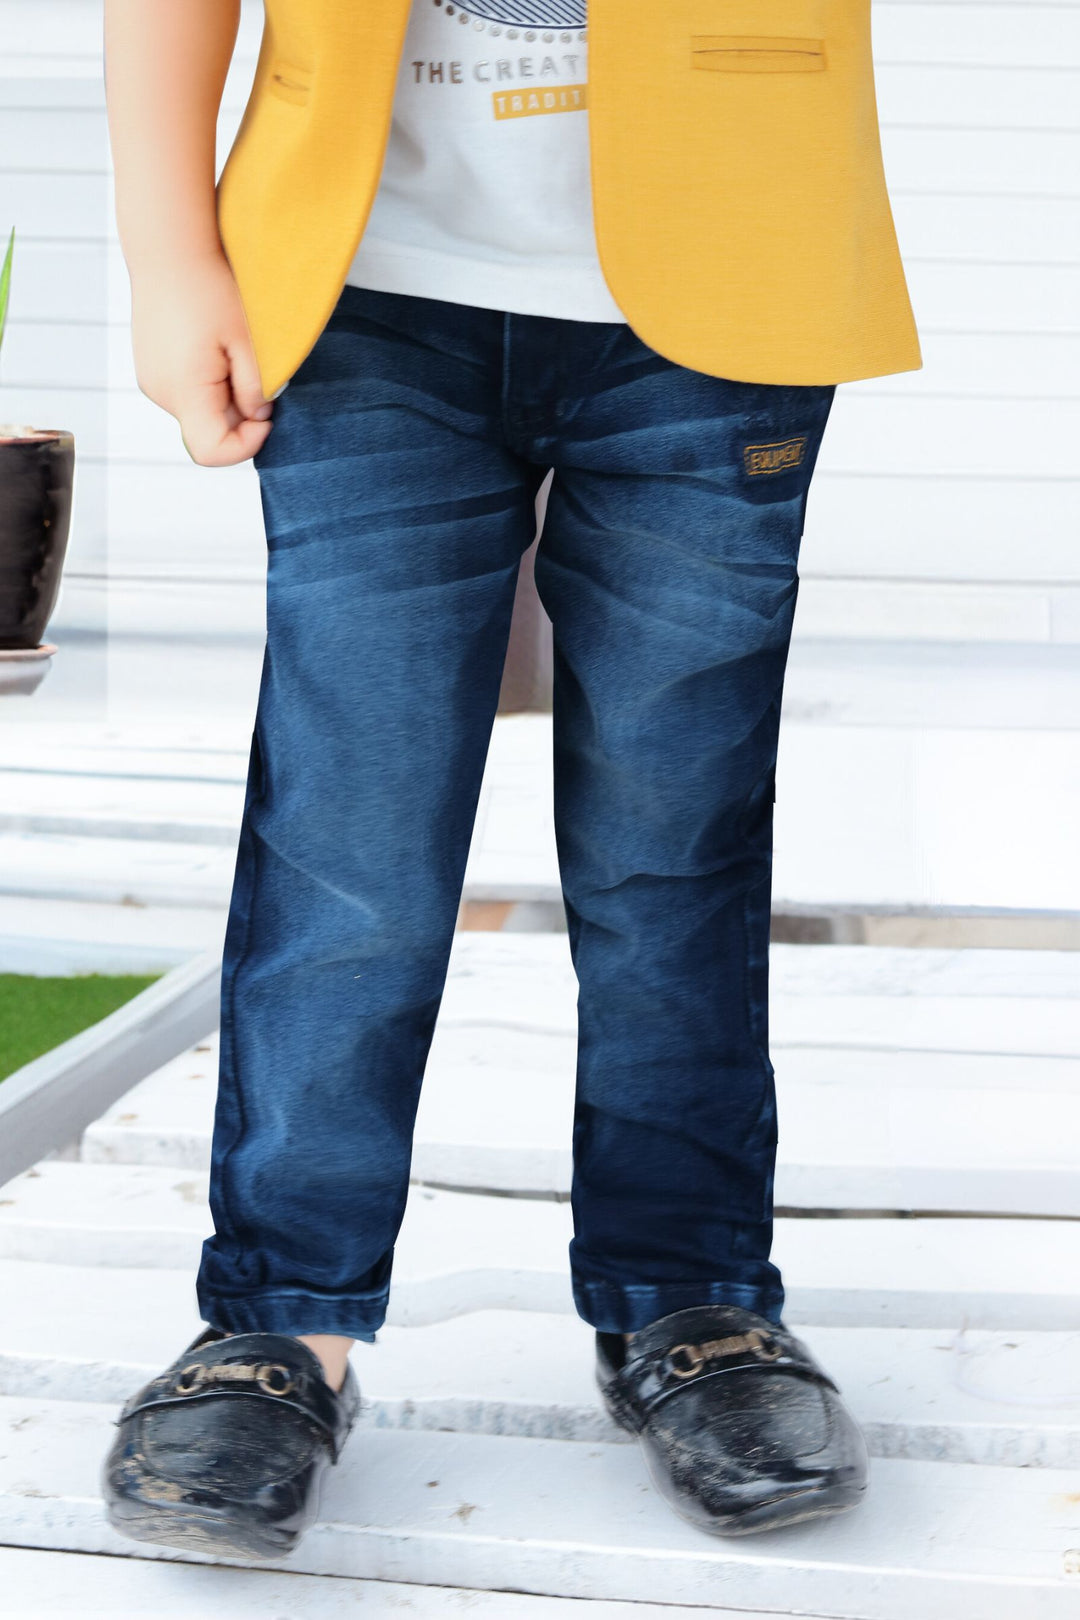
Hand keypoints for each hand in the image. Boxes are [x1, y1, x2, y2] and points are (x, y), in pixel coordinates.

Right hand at [129, 250, 274, 466]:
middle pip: (208, 432)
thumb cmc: (208, 287)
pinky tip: (215, 348)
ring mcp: (152, 380)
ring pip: (199, 412)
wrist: (168, 248)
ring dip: (225, 398)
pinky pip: (187, 392)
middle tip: (257, 377)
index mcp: (184, 390)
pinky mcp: (151, 368)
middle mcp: (160, 392)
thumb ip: (255, 387)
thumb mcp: (246, 341)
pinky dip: (208, 384)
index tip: (267, 417)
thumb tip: (257, 416)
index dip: (247, 445)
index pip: (212, 452)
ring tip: (233, 354)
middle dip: (240, 417)